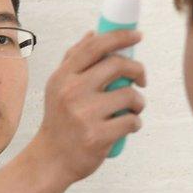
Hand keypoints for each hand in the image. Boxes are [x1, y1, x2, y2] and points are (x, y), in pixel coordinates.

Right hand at [30, 30, 146, 187]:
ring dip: (139, 102)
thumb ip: (74, 58)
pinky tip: (128, 126)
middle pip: (118, 65)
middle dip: (138, 70)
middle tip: (141, 79)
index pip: (96, 45)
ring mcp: (84, 114)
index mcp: (64, 76)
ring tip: (133, 109)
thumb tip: (94, 32)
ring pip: (129, 95)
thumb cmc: (59, 120)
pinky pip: (131, 121)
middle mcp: (72, 92)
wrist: (50, 160)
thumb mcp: (58, 86)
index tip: (138, 36)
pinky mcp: (97, 136)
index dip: (121, 36)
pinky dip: (136, 123)